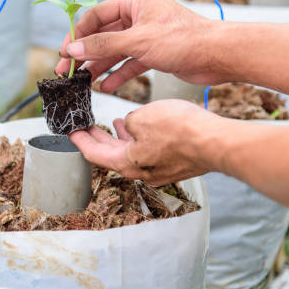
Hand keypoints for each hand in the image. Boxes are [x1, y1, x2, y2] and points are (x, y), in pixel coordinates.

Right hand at [56, 0, 225, 92]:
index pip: (95, 16)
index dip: (77, 35)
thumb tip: (73, 49)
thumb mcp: (137, 41)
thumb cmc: (183, 39)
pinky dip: (118, 74)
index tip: (64, 52)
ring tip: (82, 82)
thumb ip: (103, 45)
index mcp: (133, 1)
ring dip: (99, 66)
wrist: (217, 55)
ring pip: (115, 51)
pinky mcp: (154, 52)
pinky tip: (106, 86)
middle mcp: (138, 15)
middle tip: (67, 70)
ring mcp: (145, 34)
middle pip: (102, 35)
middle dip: (85, 54)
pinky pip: (129, 63)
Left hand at [69, 100, 223, 184]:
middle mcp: (141, 172)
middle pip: (111, 155)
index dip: (80, 141)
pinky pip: (149, 152)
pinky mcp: (174, 164)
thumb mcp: (142, 117)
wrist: (217, 142)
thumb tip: (131, 125)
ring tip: (113, 124)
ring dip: (121, 138)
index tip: (71, 132)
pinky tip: (142, 127)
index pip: (94, 154)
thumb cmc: (180, 130)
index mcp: (127, 163)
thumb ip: (129, 122)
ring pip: (132, 153)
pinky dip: (140, 139)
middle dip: (98, 139)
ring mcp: (159, 171)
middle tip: (86, 128)